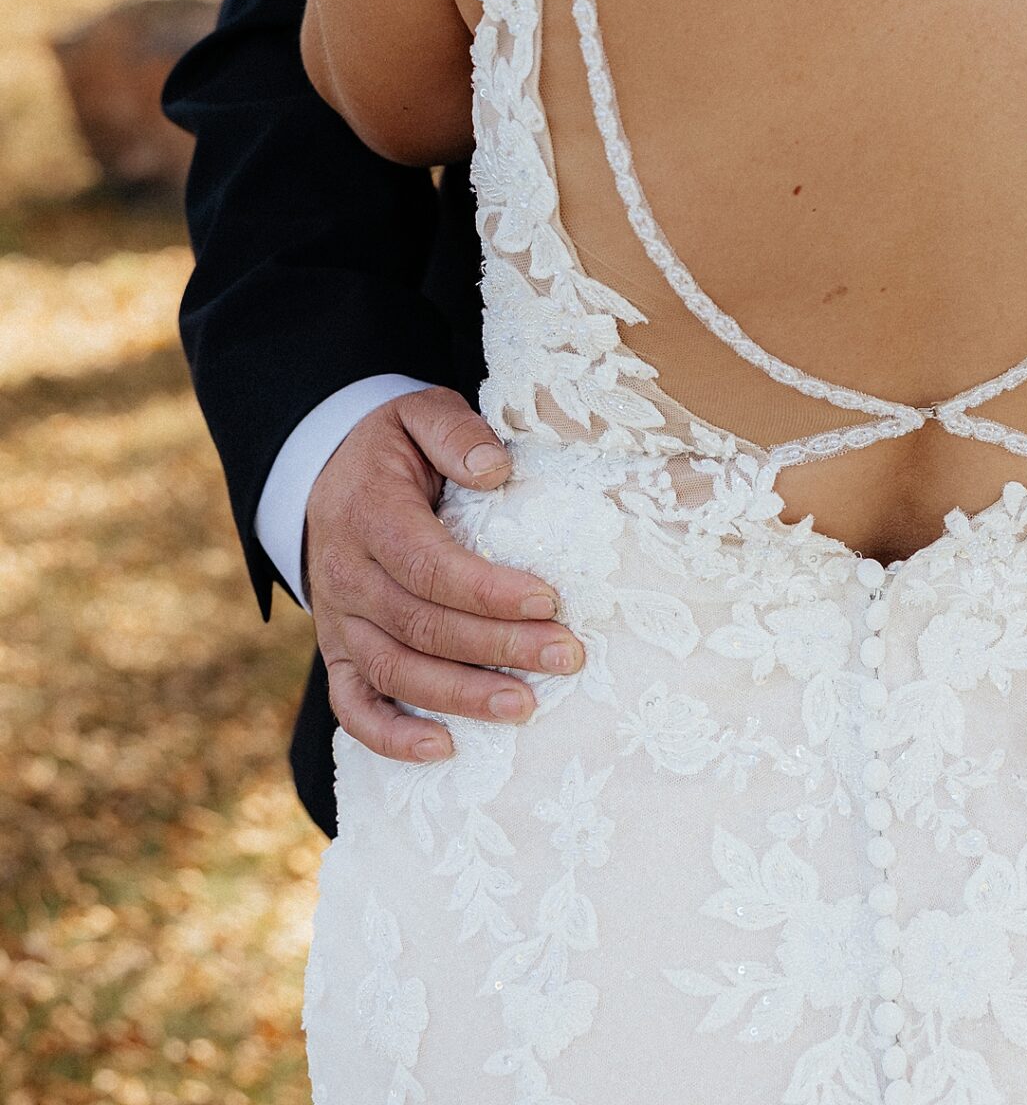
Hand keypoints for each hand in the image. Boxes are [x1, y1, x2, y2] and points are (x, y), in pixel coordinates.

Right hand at [304, 386, 583, 762]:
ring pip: (395, 671)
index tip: (549, 598)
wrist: (322, 472)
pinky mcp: (337, 653)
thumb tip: (496, 468)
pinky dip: (391, 737)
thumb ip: (455, 432)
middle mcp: (347, 576)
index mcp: (369, 515)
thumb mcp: (418, 413)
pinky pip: (353, 707)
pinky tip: (444, 751)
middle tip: (567, 655)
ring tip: (527, 706)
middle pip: (422, 625)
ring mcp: (338, 622)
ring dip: (462, 696)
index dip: (488, 590)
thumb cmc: (391, 446)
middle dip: (498, 646)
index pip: (428, 566)